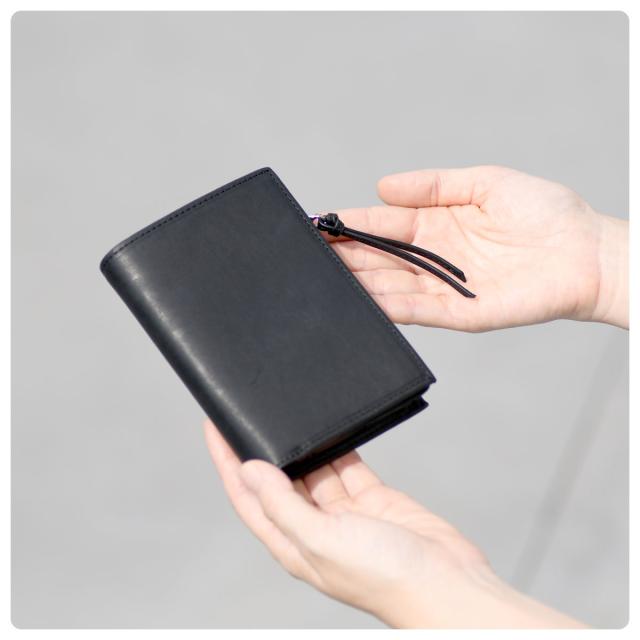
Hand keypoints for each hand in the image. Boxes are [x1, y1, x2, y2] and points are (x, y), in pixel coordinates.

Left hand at [204, 419, 584, 627]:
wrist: (447, 583)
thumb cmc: (386, 577)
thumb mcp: (323, 541)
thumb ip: (283, 505)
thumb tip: (250, 471)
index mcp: (293, 542)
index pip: (247, 496)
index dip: (227, 462)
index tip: (215, 428)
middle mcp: (313, 527)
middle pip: (277, 479)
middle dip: (262, 448)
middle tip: (249, 413)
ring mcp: (343, 512)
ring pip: (313, 468)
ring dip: (301, 444)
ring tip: (287, 414)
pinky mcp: (371, 497)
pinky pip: (347, 464)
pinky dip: (338, 446)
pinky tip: (330, 428)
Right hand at [328, 166, 627, 330]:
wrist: (586, 252)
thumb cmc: (544, 213)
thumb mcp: (485, 182)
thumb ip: (434, 185)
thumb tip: (383, 185)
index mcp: (435, 224)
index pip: (383, 224)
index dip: (351, 223)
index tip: (319, 223)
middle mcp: (434, 257)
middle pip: (379, 258)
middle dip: (344, 257)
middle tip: (310, 256)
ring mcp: (445, 287)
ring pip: (391, 287)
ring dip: (359, 285)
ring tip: (325, 280)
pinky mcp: (462, 313)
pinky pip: (420, 311)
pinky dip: (392, 308)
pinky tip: (365, 303)